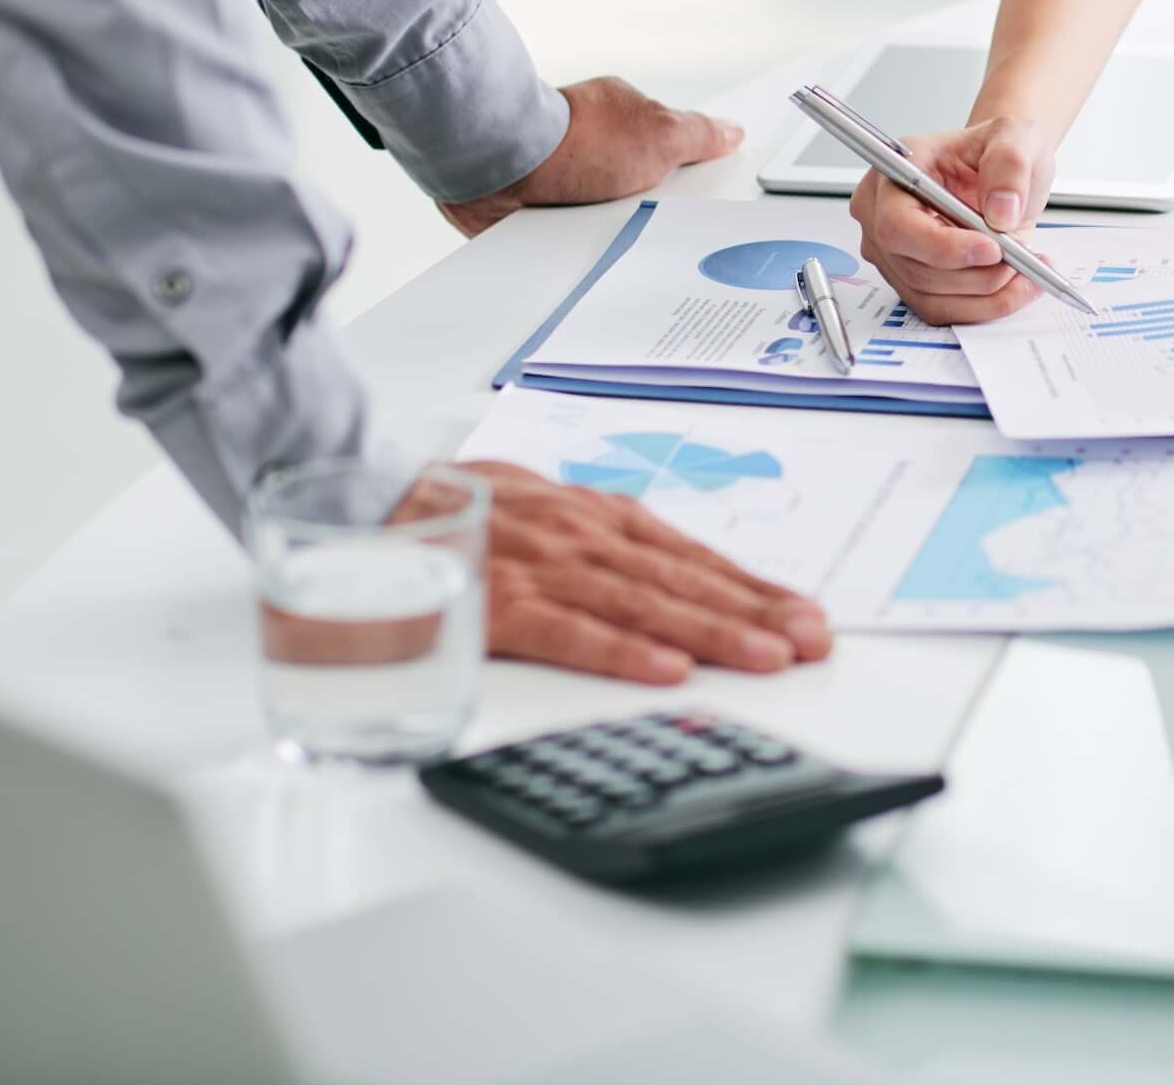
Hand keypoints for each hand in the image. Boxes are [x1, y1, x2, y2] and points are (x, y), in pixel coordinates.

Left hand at [438, 78, 742, 237]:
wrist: (502, 166)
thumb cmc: (574, 143)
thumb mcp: (661, 135)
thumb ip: (699, 135)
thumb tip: (731, 131)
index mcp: (625, 118)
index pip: (670, 149)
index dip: (685, 176)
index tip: (695, 201)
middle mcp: (593, 143)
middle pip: (640, 185)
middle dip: (649, 207)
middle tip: (657, 225)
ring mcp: (562, 173)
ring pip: (605, 212)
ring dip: (611, 226)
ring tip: (620, 241)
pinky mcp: (535, 204)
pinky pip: (569, 229)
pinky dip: (576, 238)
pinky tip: (584, 244)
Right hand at [453, 463, 831, 682]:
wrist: (360, 505)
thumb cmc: (457, 518)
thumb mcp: (543, 520)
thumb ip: (601, 547)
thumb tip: (675, 577)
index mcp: (595, 519)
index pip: (692, 557)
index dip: (755, 588)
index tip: (810, 616)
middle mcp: (580, 537)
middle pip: (682, 580)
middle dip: (756, 613)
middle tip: (812, 642)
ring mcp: (540, 568)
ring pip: (642, 602)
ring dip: (711, 631)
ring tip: (767, 657)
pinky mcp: (495, 604)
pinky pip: (569, 630)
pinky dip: (620, 649)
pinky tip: (666, 669)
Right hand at [848, 116, 1055, 325]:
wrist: (1005, 174)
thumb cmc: (998, 151)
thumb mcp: (1017, 137)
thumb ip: (1010, 164)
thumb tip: (1000, 210)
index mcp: (897, 170)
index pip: (897, 224)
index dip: (942, 246)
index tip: (992, 248)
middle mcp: (882, 213)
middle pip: (915, 267)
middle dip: (976, 273)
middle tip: (1021, 258)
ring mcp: (893, 252)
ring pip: (930, 296)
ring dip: (985, 292)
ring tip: (1025, 268)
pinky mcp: (912, 280)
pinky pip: (942, 310)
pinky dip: (985, 305)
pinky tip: (1015, 284)